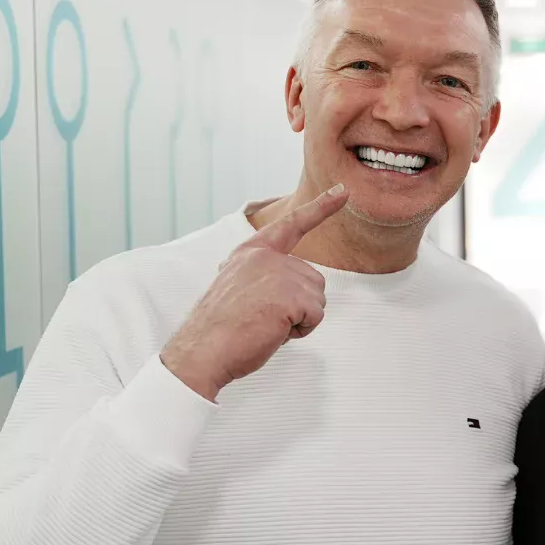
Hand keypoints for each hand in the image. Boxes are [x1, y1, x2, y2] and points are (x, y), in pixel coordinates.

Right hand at [161, 185, 348, 400]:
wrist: (201, 353)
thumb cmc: (221, 329)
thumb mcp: (238, 288)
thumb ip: (261, 276)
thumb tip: (283, 283)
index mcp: (252, 251)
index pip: (292, 224)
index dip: (321, 207)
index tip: (343, 191)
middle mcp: (265, 256)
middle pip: (314, 279)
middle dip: (299, 306)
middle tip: (264, 318)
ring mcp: (278, 273)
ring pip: (318, 298)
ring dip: (300, 319)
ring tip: (266, 324)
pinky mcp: (289, 296)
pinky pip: (316, 315)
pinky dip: (301, 330)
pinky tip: (273, 332)